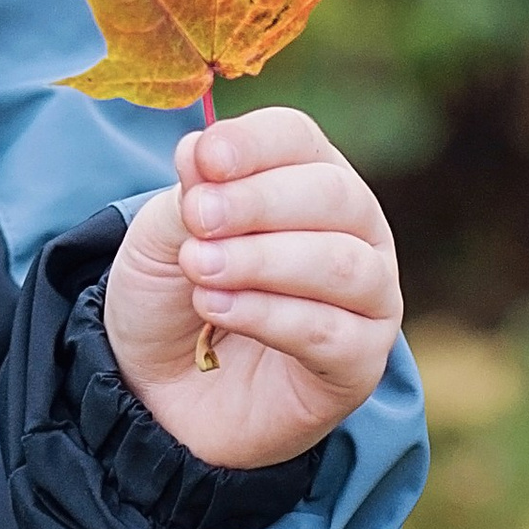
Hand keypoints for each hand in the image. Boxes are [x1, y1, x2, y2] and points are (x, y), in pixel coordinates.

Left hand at [100, 105, 401, 471]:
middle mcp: (354, 229)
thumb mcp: (161, 236)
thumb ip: (189, 196)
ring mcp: (368, 298)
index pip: (297, 138)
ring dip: (262, 260)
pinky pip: (332, 333)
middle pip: (334, 193)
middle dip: (258, 202)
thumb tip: (203, 150)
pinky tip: (218, 310)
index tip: (201, 160)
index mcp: (307, 177)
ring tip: (200, 269)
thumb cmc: (171, 295)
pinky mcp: (360, 363)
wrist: (160, 389)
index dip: (252, 144)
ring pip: (342, 263)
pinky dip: (269, 316)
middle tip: (198, 219)